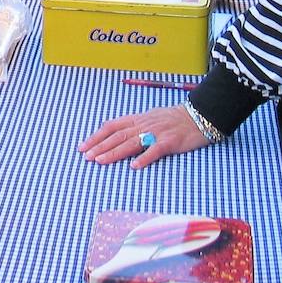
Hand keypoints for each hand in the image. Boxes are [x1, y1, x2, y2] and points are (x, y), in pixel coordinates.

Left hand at [78, 104, 209, 169]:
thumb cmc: (173, 118)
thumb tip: (114, 128)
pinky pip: (155, 150)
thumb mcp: (150, 117)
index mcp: (137, 119)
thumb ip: (133, 124)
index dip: (96, 136)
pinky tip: (133, 167)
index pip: (111, 126)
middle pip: (117, 135)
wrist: (199, 116)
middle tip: (85, 156)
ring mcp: (156, 133)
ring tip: (100, 161)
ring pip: (131, 142)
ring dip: (114, 152)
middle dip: (99, 146)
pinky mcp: (170, 141)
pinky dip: (144, 158)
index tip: (82, 146)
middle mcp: (144, 124)